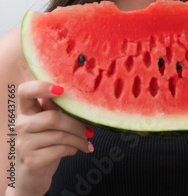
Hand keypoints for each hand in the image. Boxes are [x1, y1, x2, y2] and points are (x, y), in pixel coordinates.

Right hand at [16, 81, 93, 195]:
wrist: (33, 176)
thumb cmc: (45, 144)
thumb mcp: (49, 124)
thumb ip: (57, 108)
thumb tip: (78, 92)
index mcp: (26, 111)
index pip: (24, 91)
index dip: (40, 86)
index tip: (60, 89)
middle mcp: (21, 124)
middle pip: (52, 117)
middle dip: (76, 124)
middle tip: (90, 130)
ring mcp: (24, 143)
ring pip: (59, 135)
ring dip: (79, 139)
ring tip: (87, 142)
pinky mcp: (31, 160)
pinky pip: (59, 150)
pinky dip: (73, 149)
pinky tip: (76, 150)